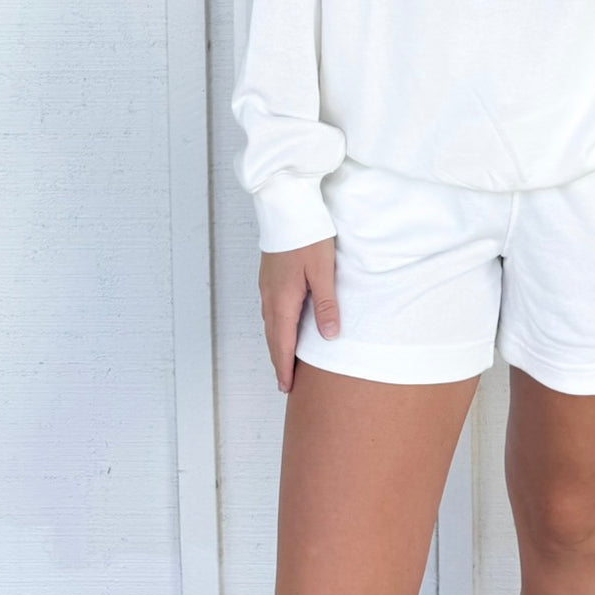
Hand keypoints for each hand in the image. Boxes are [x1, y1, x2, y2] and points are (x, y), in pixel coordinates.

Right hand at [258, 236, 338, 392]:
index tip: (286, 387)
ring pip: (270, 323)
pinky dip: (275, 325)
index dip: (284, 367)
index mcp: (283, 300)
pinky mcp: (269, 275)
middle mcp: (269, 296)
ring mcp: (266, 285)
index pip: (282, 343)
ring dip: (277, 343)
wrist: (285, 207)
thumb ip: (326, 304)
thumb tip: (328, 336)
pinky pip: (270, 309)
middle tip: (285, 381)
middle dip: (279, 360)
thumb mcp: (323, 271)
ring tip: (285, 357)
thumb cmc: (307, 236)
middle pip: (273, 336)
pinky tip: (284, 324)